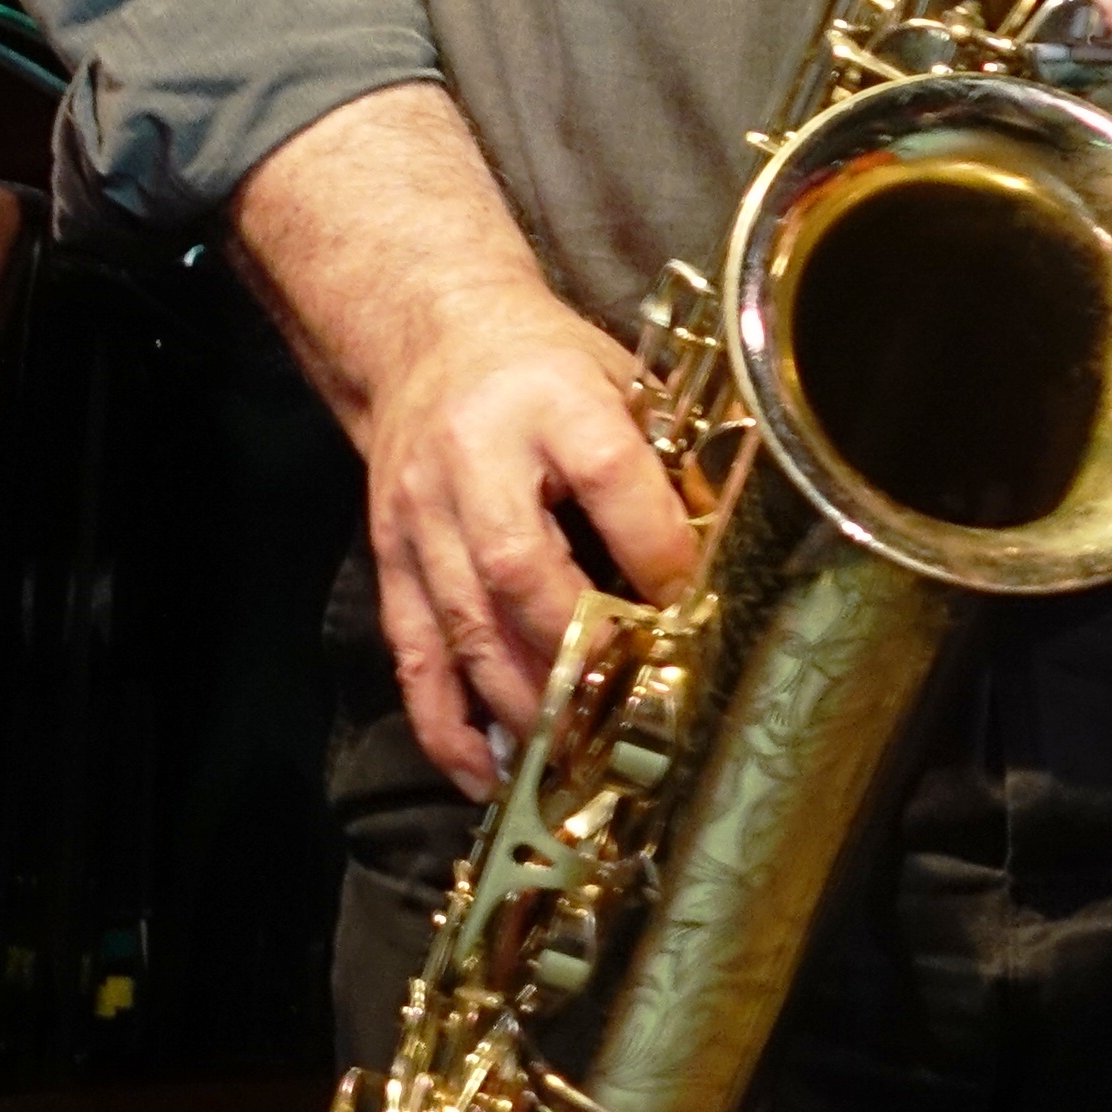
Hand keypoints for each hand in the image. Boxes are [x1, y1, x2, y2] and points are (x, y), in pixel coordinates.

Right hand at [358, 282, 697, 794]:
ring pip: (464, 622)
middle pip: (519, 565)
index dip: (653, 543)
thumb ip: (664, 455)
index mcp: (550, 401)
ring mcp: (421, 517)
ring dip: (520, 696)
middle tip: (628, 700)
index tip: (690, 601)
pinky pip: (412, 651)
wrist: (427, 343)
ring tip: (571, 751)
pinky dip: (444, 719)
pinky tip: (485, 768)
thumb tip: (723, 550)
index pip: (604, 474)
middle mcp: (475, 462)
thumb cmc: (546, 365)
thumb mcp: (617, 378)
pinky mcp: (388, 558)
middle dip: (577, 644)